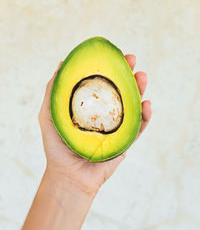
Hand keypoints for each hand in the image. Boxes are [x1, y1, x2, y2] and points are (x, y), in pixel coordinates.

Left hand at [38, 55, 151, 195]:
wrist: (68, 175)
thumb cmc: (57, 146)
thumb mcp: (49, 115)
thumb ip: (54, 91)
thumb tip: (62, 63)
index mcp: (90, 107)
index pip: (103, 84)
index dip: (110, 68)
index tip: (114, 55)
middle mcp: (105, 114)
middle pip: (121, 91)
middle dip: (128, 74)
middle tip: (132, 60)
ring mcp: (117, 127)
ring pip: (133, 106)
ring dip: (140, 90)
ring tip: (142, 77)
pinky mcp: (125, 142)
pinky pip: (138, 128)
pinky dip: (145, 116)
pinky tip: (146, 104)